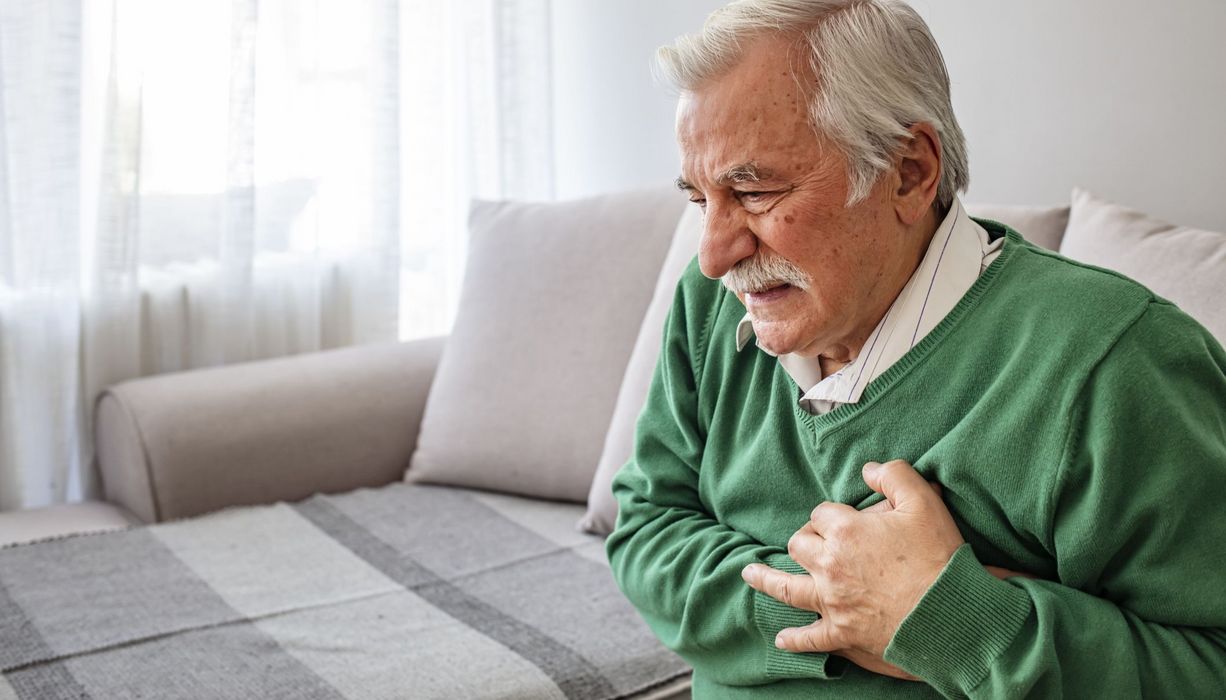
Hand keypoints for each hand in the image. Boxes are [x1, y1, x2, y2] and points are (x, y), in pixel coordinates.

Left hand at [741, 460, 965, 678]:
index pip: (821, 513)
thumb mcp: (924, 502)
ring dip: (766, 579)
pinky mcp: (842, 631)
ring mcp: (832, 600)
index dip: (833, 515)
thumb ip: (894, 475)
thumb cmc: (939, 556)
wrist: (950, 612)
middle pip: (799, 544)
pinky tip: (782, 638)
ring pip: (786, 587)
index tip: (849, 520)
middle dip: (805, 539)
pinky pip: (810, 637)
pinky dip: (795, 639)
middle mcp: (830, 565)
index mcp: (845, 531)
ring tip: (749, 573)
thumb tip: (868, 469)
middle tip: (816, 541)